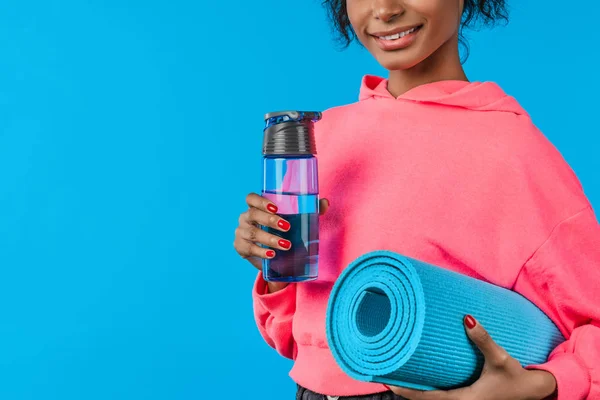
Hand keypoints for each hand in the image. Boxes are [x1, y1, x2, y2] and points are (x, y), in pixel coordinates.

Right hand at [233, 193, 329, 290]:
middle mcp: (245, 218)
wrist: (272, 256)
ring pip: (252, 233)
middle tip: (287, 227)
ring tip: (285, 245)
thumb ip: (310, 210)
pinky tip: (272, 255)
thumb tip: (325, 202)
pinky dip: (261, 252)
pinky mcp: (240, 248)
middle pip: (252, 214)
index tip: (276, 207)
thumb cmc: (283, 231)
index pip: (251, 198)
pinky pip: (249, 249)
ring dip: (269, 239)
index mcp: (256, 207)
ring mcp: (241, 232)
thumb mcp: (295, 221)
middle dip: (270, 220)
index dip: (260, 201)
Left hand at [386, 315, 556, 399]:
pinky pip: (438, 395)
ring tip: (394, 368)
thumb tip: (467, 318)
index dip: (404, 390)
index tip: (386, 379)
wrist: (533, 392)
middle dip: (402, 387)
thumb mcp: (501, 359)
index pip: (425, 399)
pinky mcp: (464, 396)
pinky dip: (424, 387)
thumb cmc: (517, 379)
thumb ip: (484, 340)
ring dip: (412, 387)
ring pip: (429, 399)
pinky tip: (417, 374)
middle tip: (383, 368)